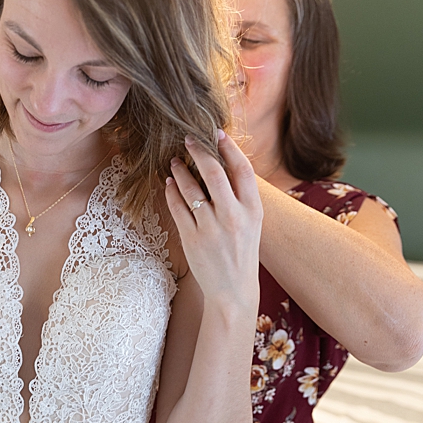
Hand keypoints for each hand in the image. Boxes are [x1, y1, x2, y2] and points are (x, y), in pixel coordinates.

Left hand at [165, 132, 262, 309]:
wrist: (233, 290)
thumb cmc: (242, 252)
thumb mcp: (252, 223)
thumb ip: (241, 196)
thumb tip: (225, 164)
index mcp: (253, 210)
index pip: (242, 169)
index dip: (229, 147)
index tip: (216, 133)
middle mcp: (233, 216)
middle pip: (214, 172)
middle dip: (199, 151)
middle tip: (188, 138)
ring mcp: (211, 227)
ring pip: (191, 188)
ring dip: (180, 170)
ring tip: (174, 161)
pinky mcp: (191, 238)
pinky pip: (177, 207)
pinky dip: (171, 191)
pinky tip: (169, 183)